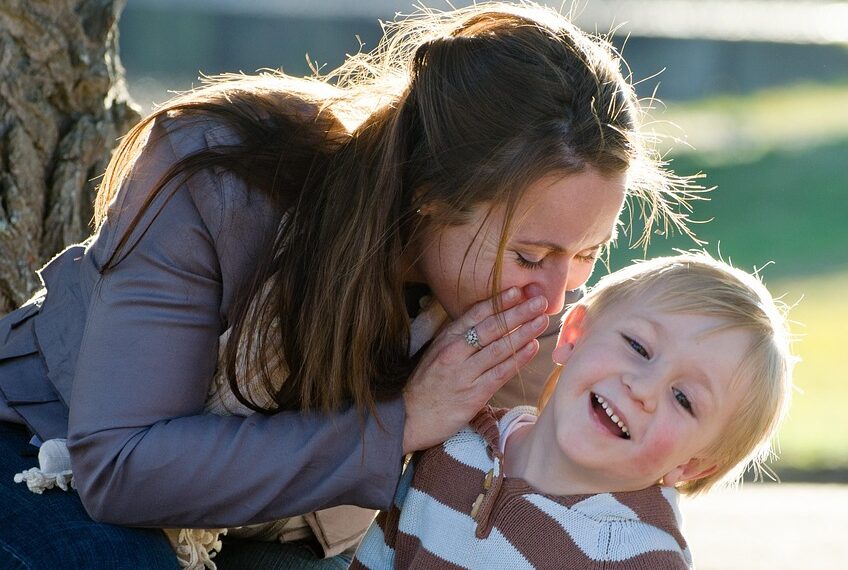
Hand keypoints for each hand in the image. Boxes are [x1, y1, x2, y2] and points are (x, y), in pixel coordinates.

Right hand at [401, 287, 548, 452]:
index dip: (499, 302)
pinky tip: (532, 347)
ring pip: (499, 348)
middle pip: (491, 327)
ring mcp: (465, 373)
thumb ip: (458, 338)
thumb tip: (485, 323)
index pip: (475, 315)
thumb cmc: (425, 385)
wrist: (410, 417)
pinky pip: (501, 372)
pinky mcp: (474, 394)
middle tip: (540, 301)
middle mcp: (455, 352)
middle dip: (518, 312)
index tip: (518, 291)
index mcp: (446, 339)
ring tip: (542, 320)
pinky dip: (518, 358)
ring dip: (523, 332)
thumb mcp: (436, 353)